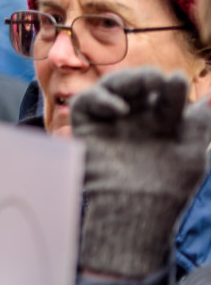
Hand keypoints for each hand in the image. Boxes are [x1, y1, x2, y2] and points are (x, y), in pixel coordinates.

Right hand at [70, 69, 210, 277]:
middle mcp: (136, 120)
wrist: (138, 207)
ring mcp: (111, 123)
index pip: (167, 95)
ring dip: (128, 79)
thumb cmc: (169, 185)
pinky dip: (100, 98)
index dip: (174, 87)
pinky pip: (86, 102)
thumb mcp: (194, 151)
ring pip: (113, 86)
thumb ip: (201, 124)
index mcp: (162, 123)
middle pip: (138, 85)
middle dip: (147, 77)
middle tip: (158, 80)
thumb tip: (210, 98)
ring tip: (144, 84)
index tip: (177, 83)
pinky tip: (119, 109)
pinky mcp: (87, 128)